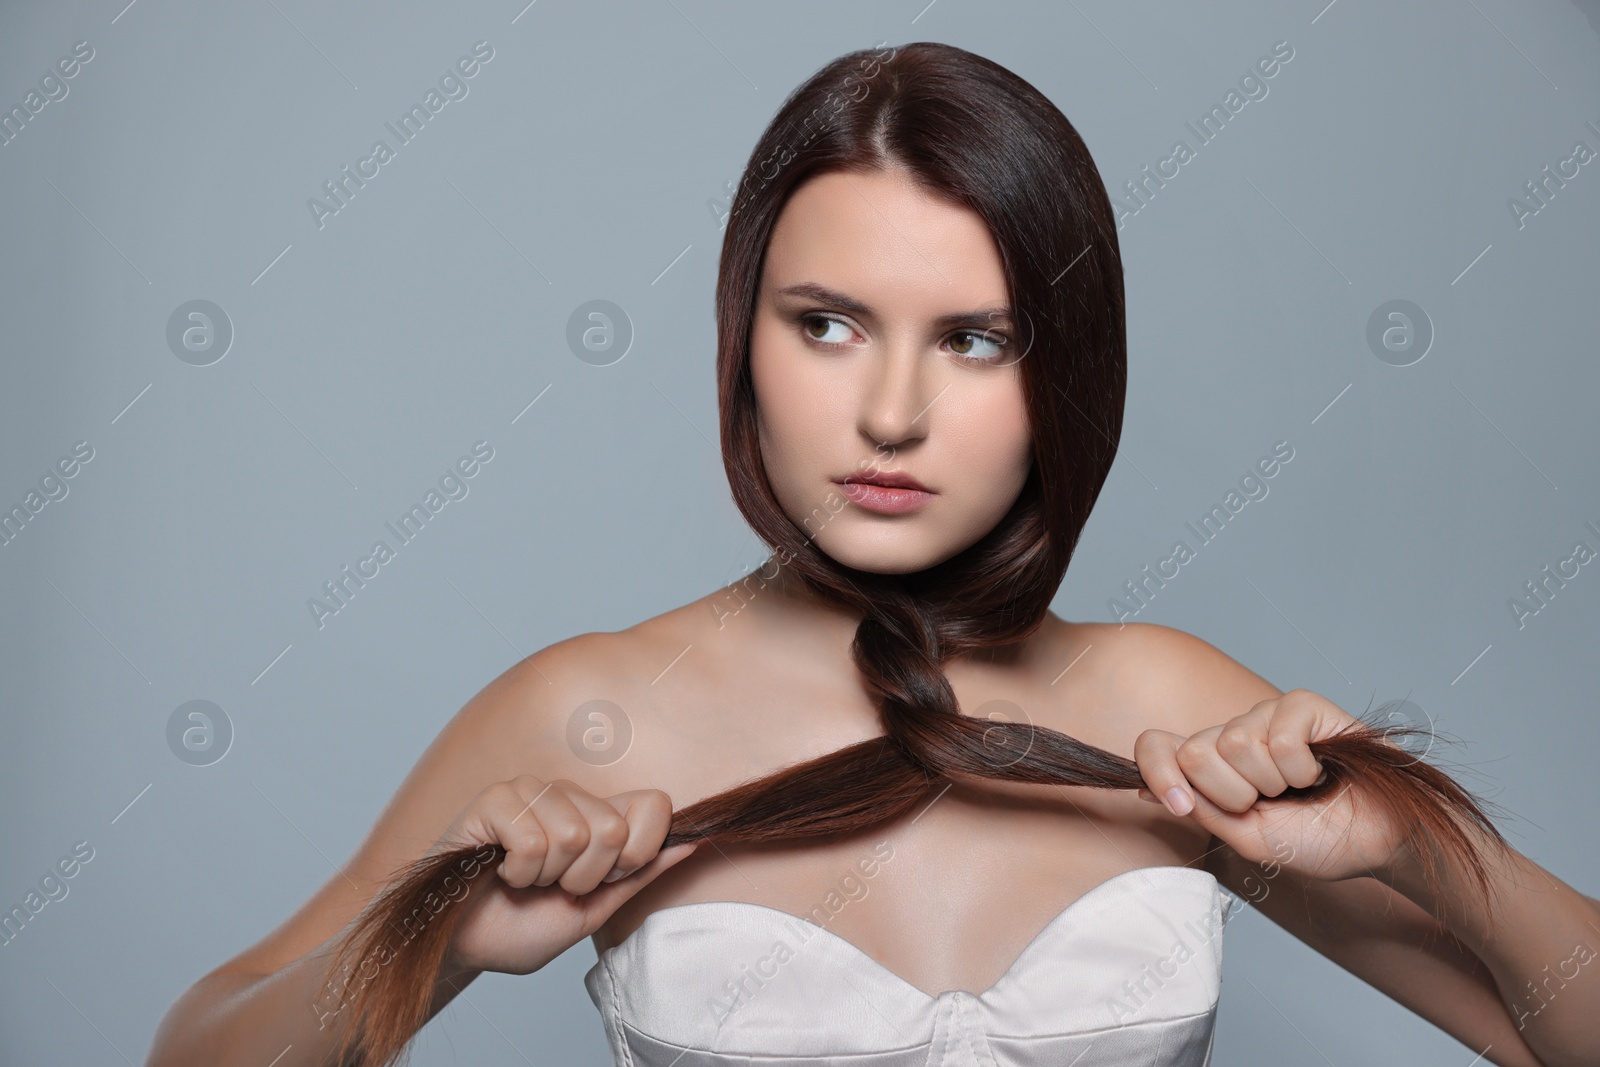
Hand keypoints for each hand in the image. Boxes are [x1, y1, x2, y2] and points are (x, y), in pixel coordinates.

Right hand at [431, 775, 698, 976]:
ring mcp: (531, 790)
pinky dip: (517, 872)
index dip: (637, 854)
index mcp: (598, 813)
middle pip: (613, 829)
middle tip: (552, 886)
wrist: (463, 946)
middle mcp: (569, 793)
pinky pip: (532, 840)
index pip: (655, 803)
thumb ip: (640, 874)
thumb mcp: (594, 908)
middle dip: (584, 878)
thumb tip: (693, 842)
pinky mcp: (495, 798)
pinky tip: (500, 870)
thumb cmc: (521, 927)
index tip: (604, 881)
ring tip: (524, 880)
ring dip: (546, 877)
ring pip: (573, 835)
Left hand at [1133, 689, 1408, 881]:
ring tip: (1300, 788)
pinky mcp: (1300, 705)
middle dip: (1233, 793)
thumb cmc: (1317, 841)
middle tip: (1271, 803)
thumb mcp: (1248, 838)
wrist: (1377, 843)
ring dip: (1273, 782)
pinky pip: (1277, 735)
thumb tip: (1144, 789)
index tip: (1180, 806)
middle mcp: (1231, 735)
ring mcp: (1265, 716)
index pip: (1156, 746)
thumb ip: (1201, 809)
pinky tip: (1320, 772)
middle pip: (1194, 752)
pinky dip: (1301, 767)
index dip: (1157, 772)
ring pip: (1235, 742)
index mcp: (1212, 768)